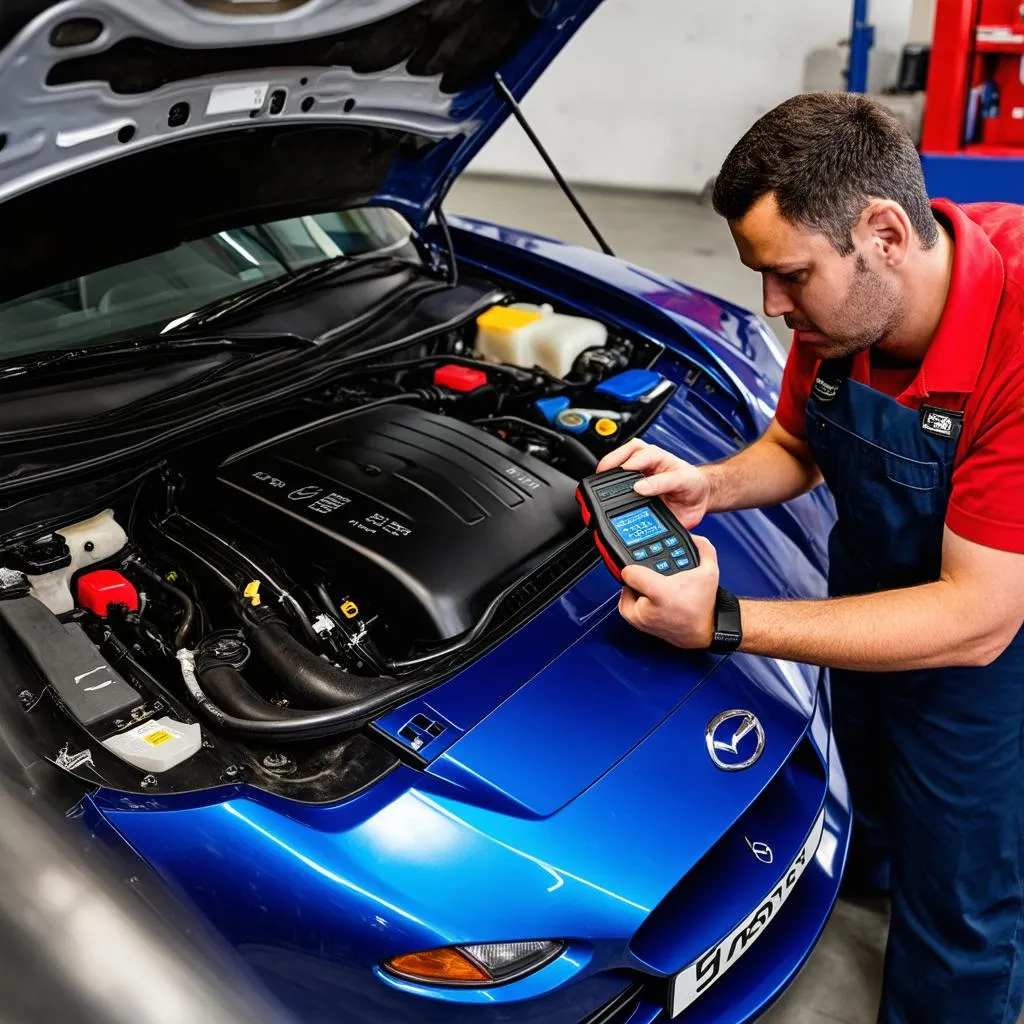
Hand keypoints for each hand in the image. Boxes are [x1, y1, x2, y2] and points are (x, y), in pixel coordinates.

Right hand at [596, 439, 710, 528]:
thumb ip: (663, 483)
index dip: (632, 464)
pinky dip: (610, 482)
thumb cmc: (692, 484)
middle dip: (612, 461)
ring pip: (618, 462)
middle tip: (603, 473)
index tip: (628, 478)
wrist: (698, 499)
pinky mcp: (634, 486)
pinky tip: (605, 489)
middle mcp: (646, 462)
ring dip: (608, 467)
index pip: (641, 454)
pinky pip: (619, 479)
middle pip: (624, 453)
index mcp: (658, 456)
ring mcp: (639, 472)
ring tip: (600, 479)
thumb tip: (640, 487)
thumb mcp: (683, 481)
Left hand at [618, 535, 719, 648]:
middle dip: (638, 576)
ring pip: (625, 594)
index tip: (645, 564)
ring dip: (635, 588)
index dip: (637, 564)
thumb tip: (693, 537)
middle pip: (627, 581)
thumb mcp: (710, 572)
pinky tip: (649, 597)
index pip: (630, 572)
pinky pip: (627, 608)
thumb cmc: (703, 607)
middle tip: (652, 576)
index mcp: (660, 593)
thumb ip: (703, 549)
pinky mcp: (638, 627)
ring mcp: (640, 620)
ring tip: (651, 587)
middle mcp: (646, 609)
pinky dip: (634, 601)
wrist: (704, 632)